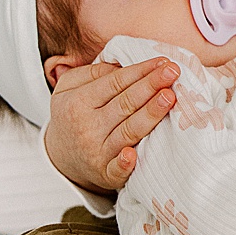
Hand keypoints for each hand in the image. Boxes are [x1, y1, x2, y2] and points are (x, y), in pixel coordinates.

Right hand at [45, 57, 180, 193]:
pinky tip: (133, 154)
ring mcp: (96, 152)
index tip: (162, 61)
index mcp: (78, 102)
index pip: (116, 82)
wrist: (62, 155)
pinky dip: (124, 164)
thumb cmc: (74, 114)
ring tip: (169, 96)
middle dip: (151, 85)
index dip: (140, 70)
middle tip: (173, 71)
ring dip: (150, 114)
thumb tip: (121, 65)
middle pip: (126, 103)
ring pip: (129, 130)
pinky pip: (116, 170)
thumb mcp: (70, 86)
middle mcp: (87, 127)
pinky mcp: (105, 174)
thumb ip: (93, 72)